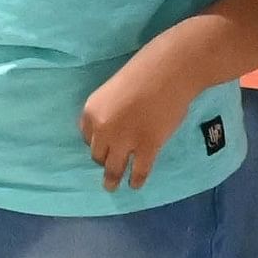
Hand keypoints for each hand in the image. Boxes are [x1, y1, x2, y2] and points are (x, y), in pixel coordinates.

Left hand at [78, 51, 199, 191]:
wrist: (170, 70)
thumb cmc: (145, 71)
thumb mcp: (115, 90)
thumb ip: (111, 110)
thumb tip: (117, 128)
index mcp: (91, 111)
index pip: (86, 137)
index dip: (96, 142)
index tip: (103, 146)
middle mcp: (102, 130)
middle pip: (98, 154)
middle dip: (104, 159)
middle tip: (110, 164)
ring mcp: (124, 141)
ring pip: (113, 168)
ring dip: (112, 179)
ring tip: (112, 186)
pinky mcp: (147, 148)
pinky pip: (138, 171)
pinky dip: (136, 180)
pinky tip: (135, 184)